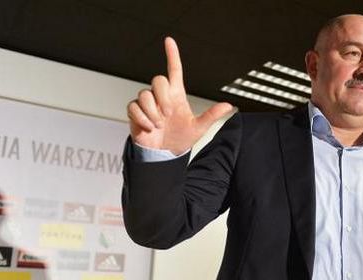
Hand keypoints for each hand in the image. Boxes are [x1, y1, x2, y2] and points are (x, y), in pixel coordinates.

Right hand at [127, 37, 233, 153]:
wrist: (164, 155)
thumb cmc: (181, 140)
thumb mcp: (199, 129)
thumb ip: (211, 116)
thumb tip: (228, 106)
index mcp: (176, 95)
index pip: (174, 70)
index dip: (172, 55)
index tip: (169, 41)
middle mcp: (161, 96)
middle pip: (158, 80)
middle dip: (162, 97)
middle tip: (167, 114)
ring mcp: (147, 103)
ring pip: (144, 94)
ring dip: (152, 112)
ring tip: (159, 124)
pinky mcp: (135, 112)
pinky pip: (134, 107)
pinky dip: (142, 118)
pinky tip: (149, 128)